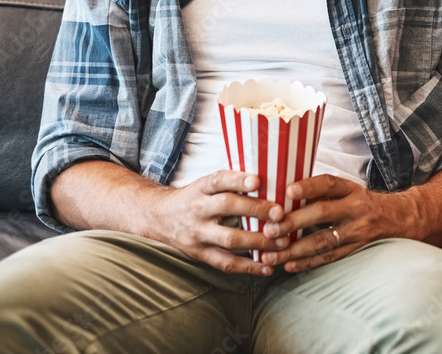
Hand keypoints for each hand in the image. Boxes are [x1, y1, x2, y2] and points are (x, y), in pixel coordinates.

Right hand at [154, 169, 285, 275]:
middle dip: (255, 210)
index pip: (218, 180)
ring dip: (259, 241)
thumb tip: (269, 175)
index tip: (257, 180)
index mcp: (201, 188)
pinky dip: (249, 267)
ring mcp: (198, 234)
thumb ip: (230, 183)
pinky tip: (268, 267)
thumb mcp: (205, 184)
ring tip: (283, 241)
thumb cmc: (194, 197)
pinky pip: (225, 263)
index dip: (237, 180)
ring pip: (229, 239)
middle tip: (280, 213)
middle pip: (226, 207)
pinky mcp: (200, 254)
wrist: (159, 218)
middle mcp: (198, 209)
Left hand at [258, 174, 414, 273]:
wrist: (400, 218)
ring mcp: (357, 231)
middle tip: (269, 229)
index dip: (309, 186)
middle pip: (323, 212)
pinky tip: (290, 266)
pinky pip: (330, 258)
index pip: (329, 183)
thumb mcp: (350, 190)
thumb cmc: (365, 202)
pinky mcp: (356, 250)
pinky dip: (308, 263)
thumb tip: (284, 194)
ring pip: (323, 240)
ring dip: (294, 249)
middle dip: (294, 222)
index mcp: (351, 189)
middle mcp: (356, 208)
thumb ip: (324, 192)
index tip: (288, 191)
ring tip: (271, 254)